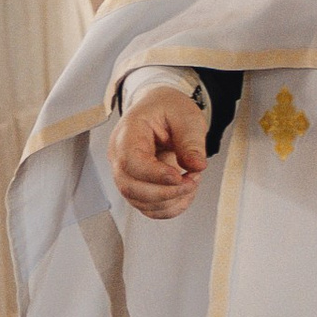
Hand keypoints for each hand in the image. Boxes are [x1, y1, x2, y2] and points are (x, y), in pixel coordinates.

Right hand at [112, 87, 209, 220]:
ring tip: (191, 182)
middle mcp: (120, 155)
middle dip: (165, 193)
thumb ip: (191, 141)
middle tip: (192, 181)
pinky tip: (184, 194)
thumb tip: (196, 166)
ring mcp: (125, 173)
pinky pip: (147, 207)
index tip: (179, 176)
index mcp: (128, 132)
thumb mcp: (187, 116)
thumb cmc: (169, 109)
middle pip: (130, 187)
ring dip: (169, 201)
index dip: (154, 174)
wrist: (161, 110)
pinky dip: (168, 208)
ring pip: (138, 201)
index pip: (130, 161)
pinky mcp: (136, 185)